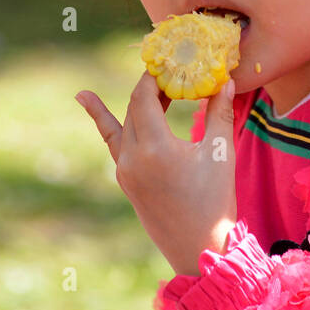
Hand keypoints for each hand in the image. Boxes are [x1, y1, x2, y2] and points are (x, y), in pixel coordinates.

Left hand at [75, 72, 237, 275]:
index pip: (144, 96)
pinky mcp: (126, 181)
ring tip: (138, 75)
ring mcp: (125, 170)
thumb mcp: (220, 153)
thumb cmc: (215, 201)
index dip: (155, 75)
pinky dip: (103, 120)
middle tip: (170, 70)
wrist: (198, 248)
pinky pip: (113, 142)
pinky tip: (84, 98)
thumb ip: (219, 112)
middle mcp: (132, 157)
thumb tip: (226, 81)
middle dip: (150, 87)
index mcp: (155, 148)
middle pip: (133, 108)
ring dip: (134, 102)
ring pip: (122, 123)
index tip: (171, 61)